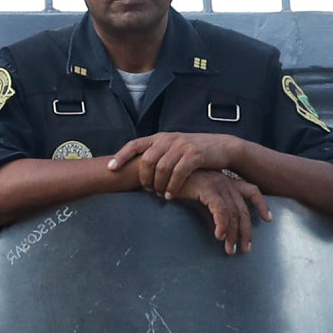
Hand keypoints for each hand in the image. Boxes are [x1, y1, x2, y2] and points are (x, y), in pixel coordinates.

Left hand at [111, 130, 246, 200]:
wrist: (222, 146)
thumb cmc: (195, 152)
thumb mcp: (173, 147)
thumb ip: (158, 153)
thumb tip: (137, 168)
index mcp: (160, 137)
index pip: (134, 144)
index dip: (120, 156)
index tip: (110, 169)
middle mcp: (168, 139)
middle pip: (146, 160)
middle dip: (144, 178)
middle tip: (148, 190)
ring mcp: (181, 146)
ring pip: (161, 169)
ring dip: (158, 185)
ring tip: (160, 194)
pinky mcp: (194, 155)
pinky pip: (178, 174)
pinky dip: (172, 186)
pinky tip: (171, 195)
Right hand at [179, 169, 271, 252]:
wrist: (163, 171)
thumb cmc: (178, 183)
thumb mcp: (199, 192)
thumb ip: (211, 202)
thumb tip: (219, 221)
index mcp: (226, 181)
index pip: (252, 191)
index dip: (261, 205)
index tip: (268, 219)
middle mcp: (225, 182)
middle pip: (243, 209)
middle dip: (246, 231)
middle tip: (245, 249)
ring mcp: (218, 184)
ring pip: (233, 213)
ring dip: (233, 234)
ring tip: (229, 250)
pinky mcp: (208, 188)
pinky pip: (221, 210)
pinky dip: (222, 224)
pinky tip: (219, 236)